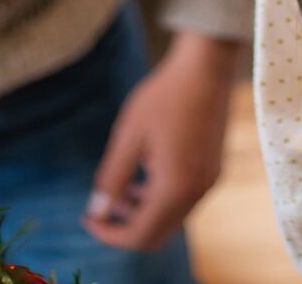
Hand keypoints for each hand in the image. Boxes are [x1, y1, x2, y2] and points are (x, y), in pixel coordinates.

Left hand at [83, 31, 242, 250]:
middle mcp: (197, 192)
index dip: (109, 234)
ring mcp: (209, 181)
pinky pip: (184, 200)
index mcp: (175, 187)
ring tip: (119, 188)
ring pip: (172, 218)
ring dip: (143, 212)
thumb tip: (97, 211)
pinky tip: (145, 173)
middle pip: (158, 235)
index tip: (87, 218)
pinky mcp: (214, 169)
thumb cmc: (165, 95)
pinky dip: (160, 198)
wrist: (207, 66)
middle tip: (99, 208)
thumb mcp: (129, 135)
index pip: (140, 235)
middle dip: (125, 227)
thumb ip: (112, 177)